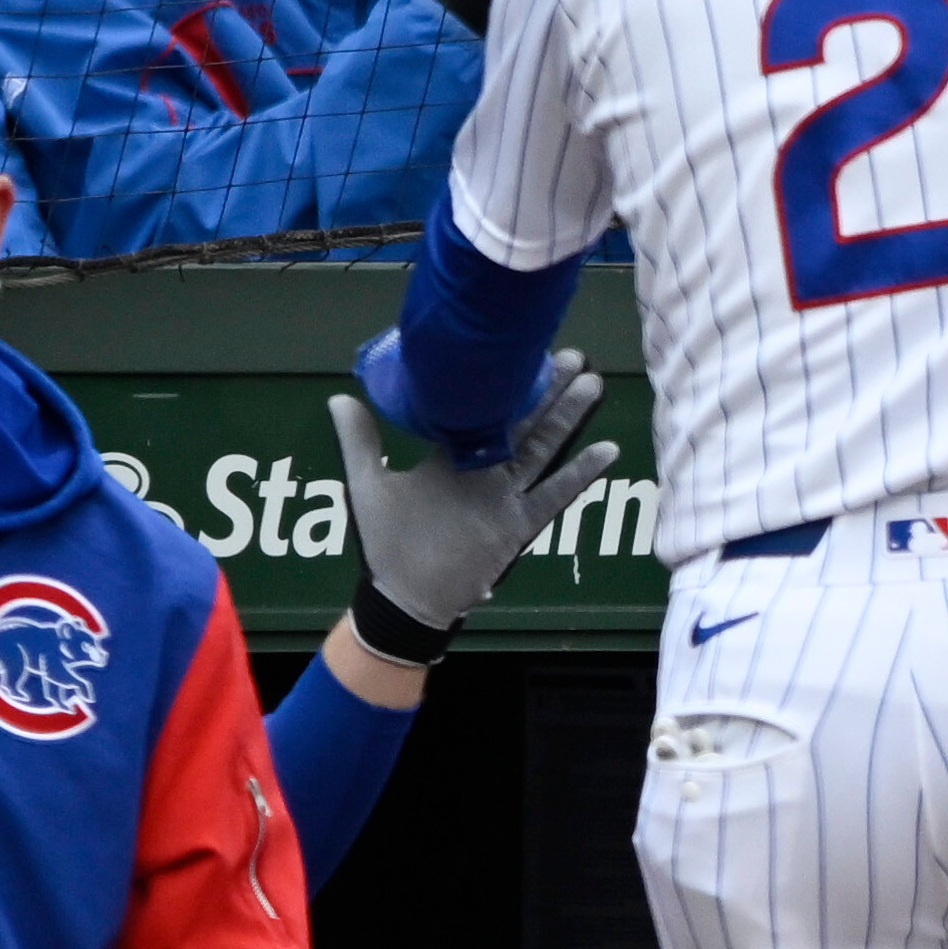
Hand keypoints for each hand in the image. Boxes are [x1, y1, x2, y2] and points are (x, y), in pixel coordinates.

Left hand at [325, 356, 616, 642]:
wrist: (405, 598)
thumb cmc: (387, 544)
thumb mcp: (369, 486)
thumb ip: (360, 442)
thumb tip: (340, 395)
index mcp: (452, 457)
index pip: (484, 410)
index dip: (504, 383)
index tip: (523, 350)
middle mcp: (485, 471)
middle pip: (523, 422)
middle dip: (547, 389)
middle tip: (572, 355)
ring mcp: (506, 496)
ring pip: (543, 448)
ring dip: (566, 418)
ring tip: (591, 384)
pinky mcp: (519, 524)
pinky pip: (554, 495)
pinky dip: (579, 474)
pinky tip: (607, 449)